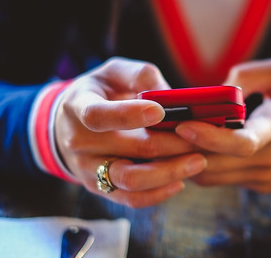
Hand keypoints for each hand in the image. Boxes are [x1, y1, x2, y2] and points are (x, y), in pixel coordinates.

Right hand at [55, 57, 206, 206]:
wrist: (67, 125)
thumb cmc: (99, 93)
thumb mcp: (113, 72)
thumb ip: (140, 76)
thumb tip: (169, 95)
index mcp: (79, 106)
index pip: (99, 115)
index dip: (129, 115)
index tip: (161, 112)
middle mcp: (79, 141)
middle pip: (129, 149)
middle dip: (172, 144)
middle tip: (202, 138)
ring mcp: (88, 169)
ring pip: (131, 180)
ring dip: (170, 172)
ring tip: (198, 161)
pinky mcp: (100, 188)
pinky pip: (130, 198)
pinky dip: (159, 192)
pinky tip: (181, 180)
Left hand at [175, 58, 270, 192]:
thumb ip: (247, 75)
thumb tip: (215, 89)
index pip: (243, 142)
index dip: (210, 137)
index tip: (183, 126)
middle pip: (217, 163)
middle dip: (181, 151)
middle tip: (154, 133)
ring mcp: (266, 176)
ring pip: (214, 176)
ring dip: (187, 160)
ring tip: (164, 140)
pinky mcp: (261, 185)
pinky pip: (222, 179)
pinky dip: (202, 166)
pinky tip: (188, 149)